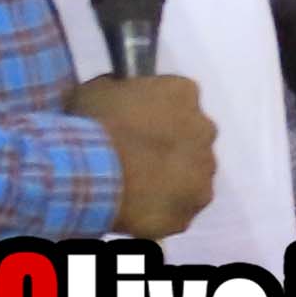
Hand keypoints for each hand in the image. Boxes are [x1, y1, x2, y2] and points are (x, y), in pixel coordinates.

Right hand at [75, 72, 213, 239]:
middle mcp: (205, 129)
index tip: (134, 122)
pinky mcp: (193, 207)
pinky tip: (137, 207)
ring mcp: (203, 172)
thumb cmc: (91, 124)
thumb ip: (121, 89)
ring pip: (191, 174)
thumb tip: (119, 92)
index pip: (177, 98)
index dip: (154, 111)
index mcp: (183, 92)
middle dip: (168, 144)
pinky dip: (162, 208)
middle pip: (191, 136)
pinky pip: (179, 208)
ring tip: (134, 184)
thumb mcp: (98, 89)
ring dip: (170, 177)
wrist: (90, 171)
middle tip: (135, 154)